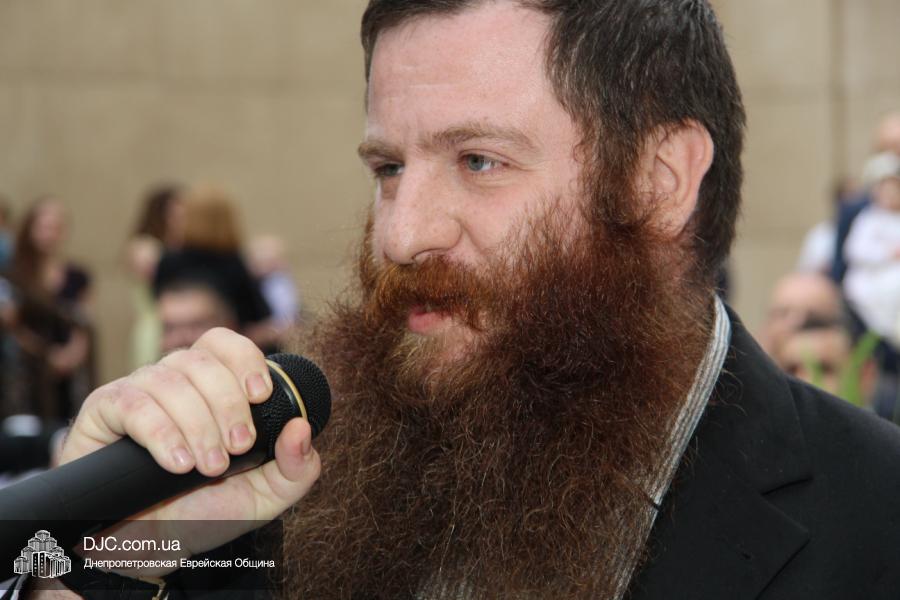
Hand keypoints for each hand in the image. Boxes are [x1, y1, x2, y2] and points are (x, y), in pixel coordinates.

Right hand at [58, 327, 320, 570]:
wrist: (150, 547)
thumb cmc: (206, 511)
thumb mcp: (265, 497)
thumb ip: (297, 468)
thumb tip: (301, 428)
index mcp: (211, 386)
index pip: (224, 343)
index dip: (244, 360)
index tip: (260, 396)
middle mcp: (174, 380)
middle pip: (202, 361)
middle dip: (228, 404)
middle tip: (237, 448)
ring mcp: (138, 392)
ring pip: (170, 381)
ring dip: (198, 425)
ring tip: (208, 467)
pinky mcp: (104, 411)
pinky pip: (133, 404)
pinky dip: (162, 433)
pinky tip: (177, 464)